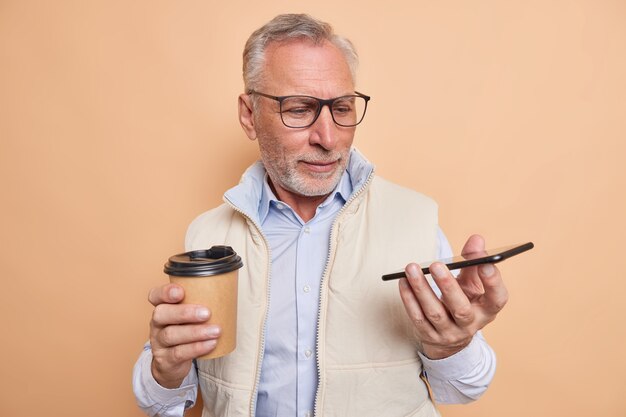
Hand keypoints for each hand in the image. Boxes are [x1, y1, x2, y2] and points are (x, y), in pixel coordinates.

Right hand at [148, 283, 220, 387]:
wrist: (172, 363)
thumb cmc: (185, 331)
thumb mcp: (187, 317)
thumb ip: (199, 303)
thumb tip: (229, 289)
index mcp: (162, 308)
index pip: (155, 296)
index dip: (165, 292)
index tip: (180, 291)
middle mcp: (156, 324)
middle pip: (161, 314)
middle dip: (185, 313)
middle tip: (207, 313)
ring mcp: (158, 343)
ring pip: (171, 335)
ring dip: (196, 332)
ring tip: (216, 331)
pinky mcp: (165, 359)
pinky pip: (179, 353)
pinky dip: (197, 348)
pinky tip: (211, 344)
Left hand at [398, 234, 508, 358]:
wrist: (450, 336)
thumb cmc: (464, 301)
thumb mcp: (471, 284)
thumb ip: (473, 262)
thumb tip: (477, 239)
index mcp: (487, 310)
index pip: (496, 299)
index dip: (493, 283)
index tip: (485, 264)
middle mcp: (471, 325)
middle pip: (461, 309)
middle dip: (447, 286)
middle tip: (436, 265)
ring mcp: (449, 333)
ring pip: (435, 312)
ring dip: (421, 289)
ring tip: (411, 268)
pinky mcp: (430, 336)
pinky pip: (417, 318)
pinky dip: (409, 299)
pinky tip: (403, 281)